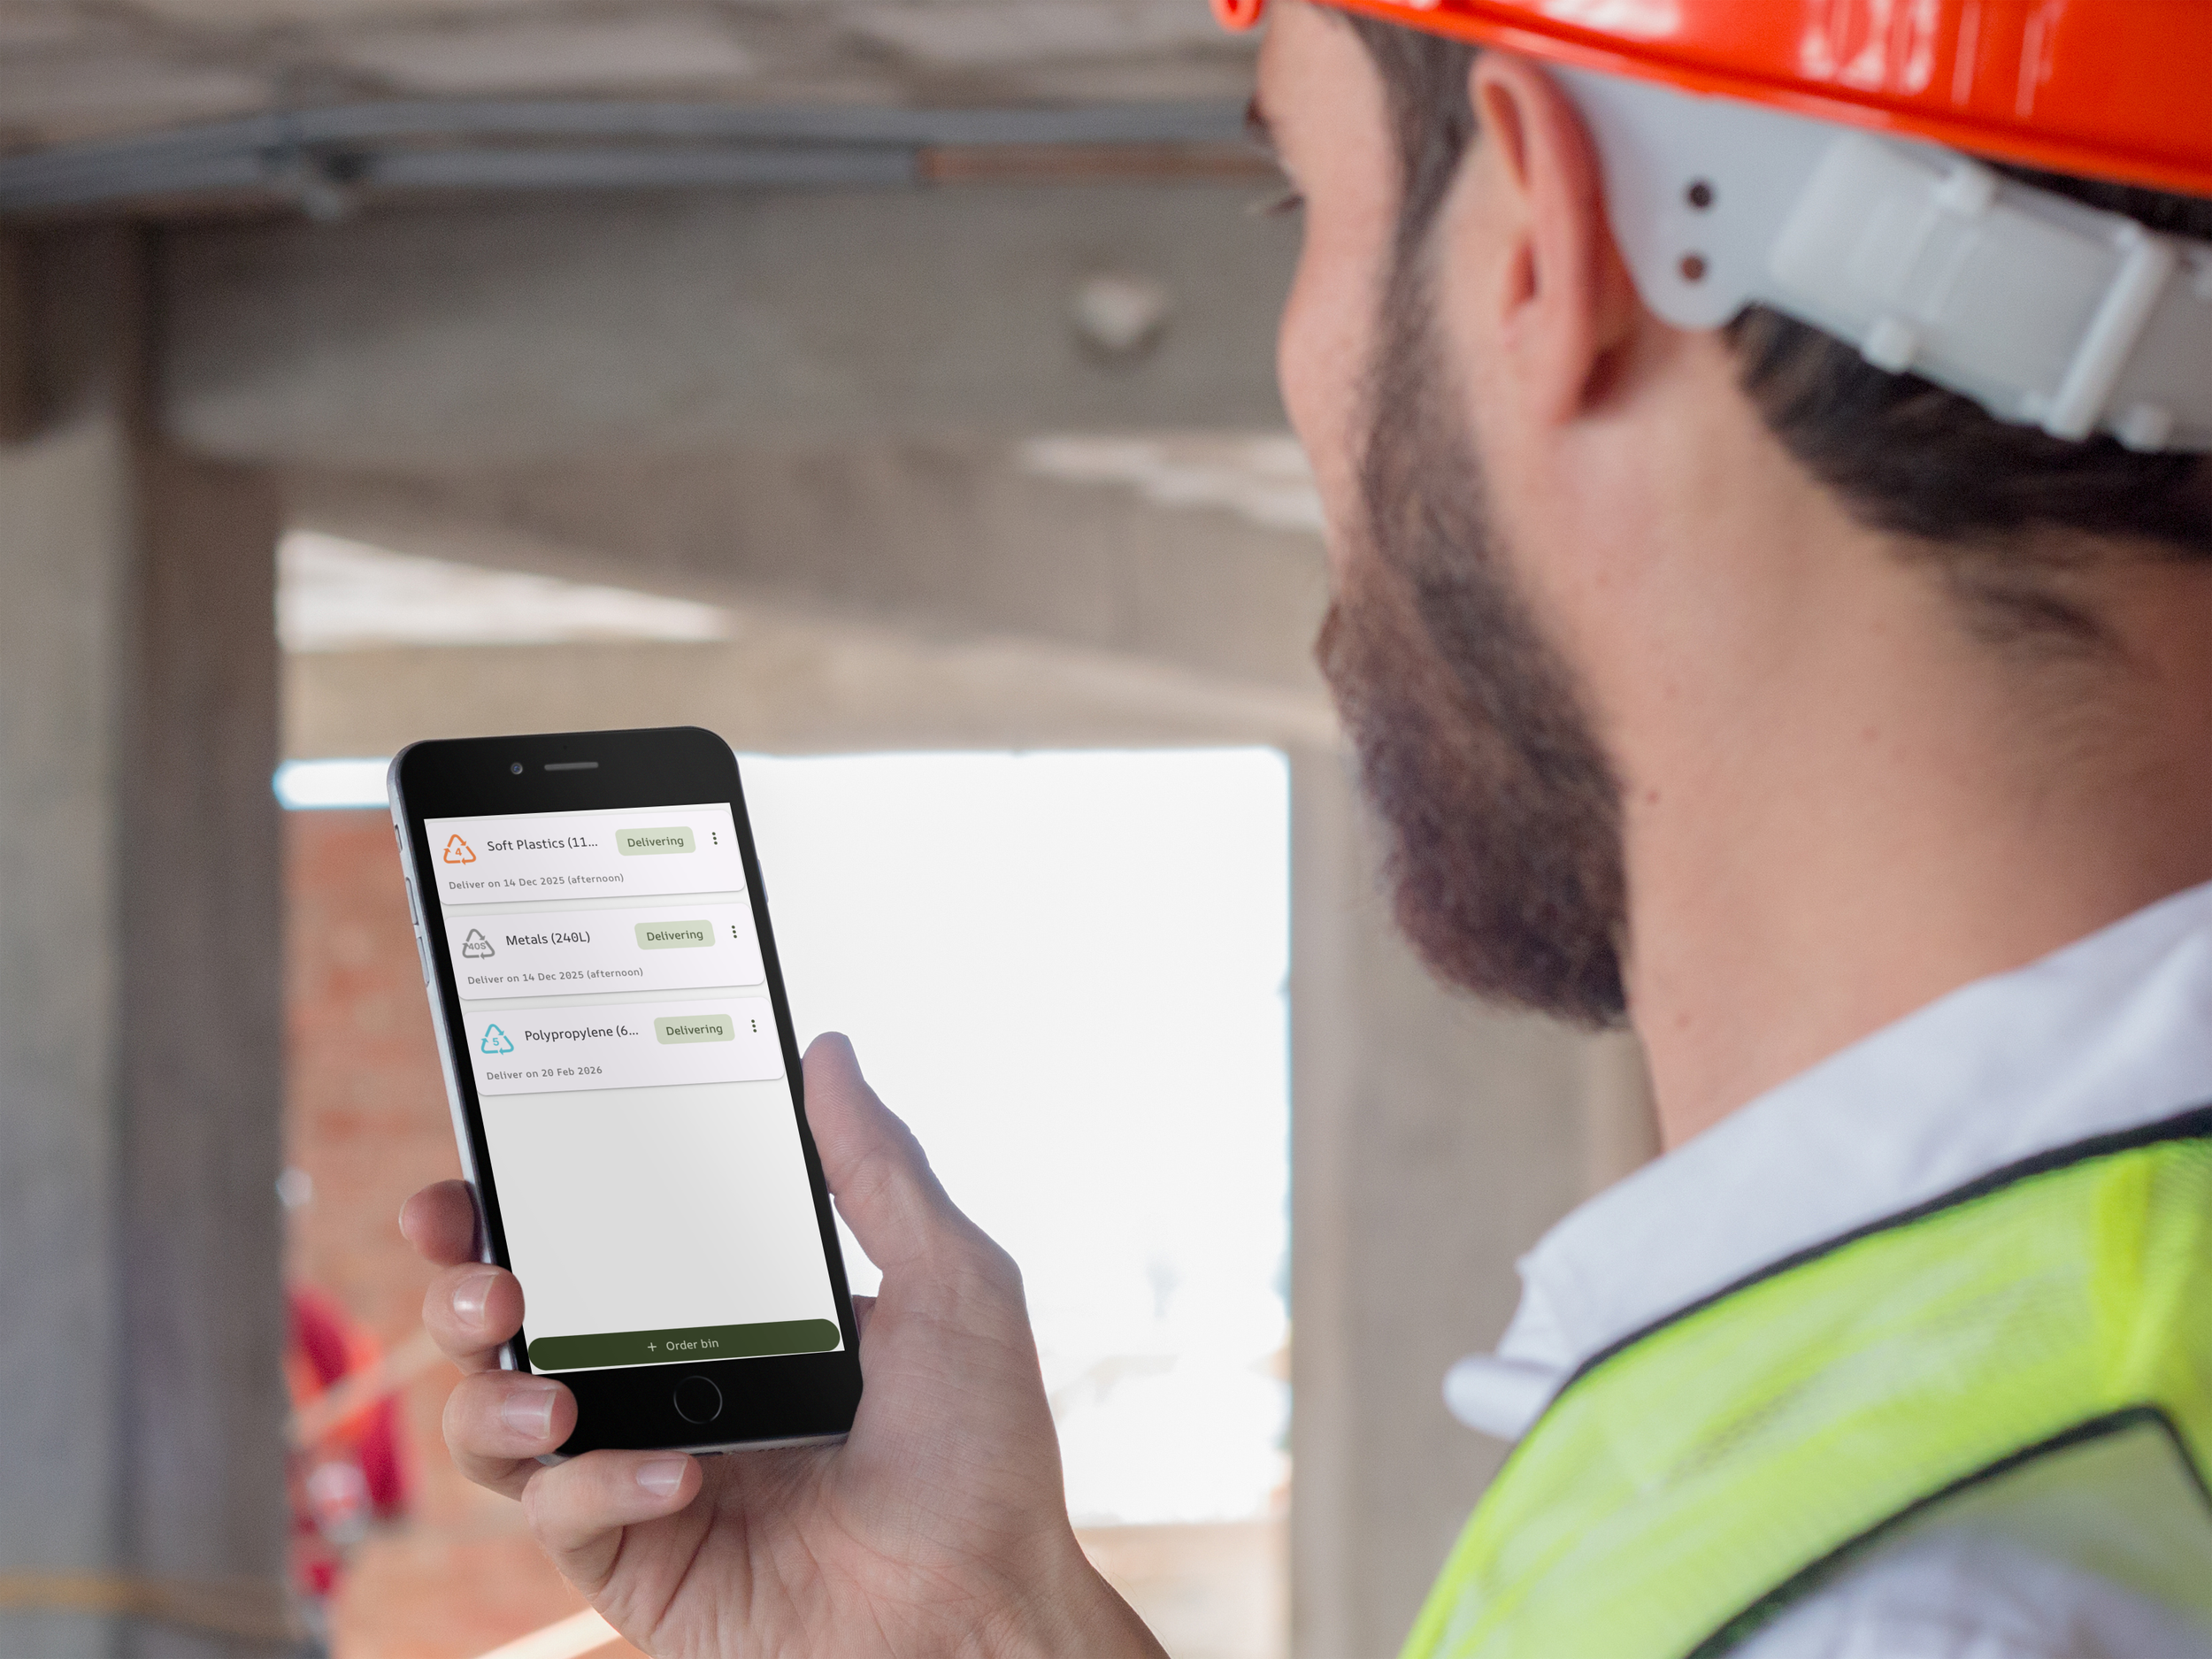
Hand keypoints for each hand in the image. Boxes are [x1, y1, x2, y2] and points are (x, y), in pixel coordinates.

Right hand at [400, 1032, 1163, 1658]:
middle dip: (462, 1287)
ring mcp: (638, 1472)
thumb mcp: (952, 1286)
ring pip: (493, 1420)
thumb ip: (878, 1170)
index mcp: (723, 1306)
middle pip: (509, 1321)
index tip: (481, 1161)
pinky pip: (560, 1513)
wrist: (984, 1610)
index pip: (595, 1234)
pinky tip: (678, 1475)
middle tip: (488, 1275)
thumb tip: (827, 1052)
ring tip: (553, 1391)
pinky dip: (598, 1483)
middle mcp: (664, 1382)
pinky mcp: (633, 1558)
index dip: (518, 1197)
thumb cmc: (982, 1453)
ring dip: (494, 1394)